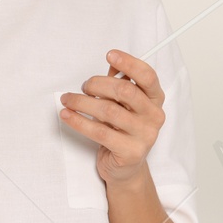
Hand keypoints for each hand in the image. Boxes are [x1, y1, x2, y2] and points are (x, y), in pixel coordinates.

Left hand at [60, 49, 165, 186]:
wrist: (125, 168)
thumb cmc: (122, 130)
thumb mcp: (124, 105)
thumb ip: (120, 86)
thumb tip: (111, 68)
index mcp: (155, 100)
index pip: (147, 76)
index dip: (129, 63)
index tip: (110, 55)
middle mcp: (154, 116)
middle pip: (125, 90)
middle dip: (98, 83)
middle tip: (83, 86)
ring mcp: (144, 135)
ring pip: (108, 110)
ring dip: (82, 102)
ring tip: (68, 100)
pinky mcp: (130, 152)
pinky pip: (99, 131)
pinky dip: (78, 121)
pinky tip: (67, 115)